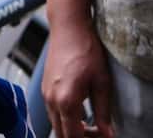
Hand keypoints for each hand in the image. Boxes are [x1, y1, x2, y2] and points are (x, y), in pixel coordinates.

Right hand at [42, 20, 113, 137]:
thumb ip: (103, 111)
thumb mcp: (101, 81)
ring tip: (90, 123)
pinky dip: (65, 118)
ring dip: (71, 129)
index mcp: (66, 101)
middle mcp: (51, 100)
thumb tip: (108, 133)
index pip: (74, 136)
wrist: (68, 27)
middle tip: (98, 132)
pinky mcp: (44, 87)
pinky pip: (52, 112)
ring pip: (56, 124)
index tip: (103, 136)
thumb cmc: (85, 49)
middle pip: (62, 134)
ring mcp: (45, 94)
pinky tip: (80, 111)